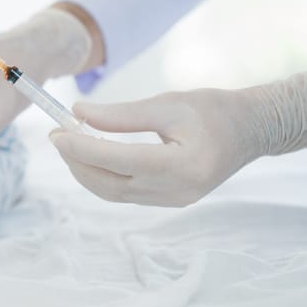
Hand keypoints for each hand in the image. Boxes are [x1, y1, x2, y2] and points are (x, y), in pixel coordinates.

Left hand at [49, 73, 306, 205]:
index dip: (84, 148)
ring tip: (67, 144)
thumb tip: (77, 113)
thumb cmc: (213, 110)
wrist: (251, 131)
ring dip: (85, 170)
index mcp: (183, 165)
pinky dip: (101, 176)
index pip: (120, 160)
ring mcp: (174, 201)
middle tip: (56, 135)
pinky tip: (89, 156)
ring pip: (114, 193)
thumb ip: (121, 114)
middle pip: (111, 183)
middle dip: (77, 161)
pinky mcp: (169, 201)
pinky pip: (124, 193)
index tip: (57, 133)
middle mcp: (178, 191)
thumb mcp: (168, 104)